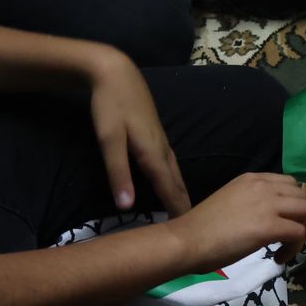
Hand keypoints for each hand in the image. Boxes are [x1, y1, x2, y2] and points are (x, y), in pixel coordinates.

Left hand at [84, 51, 189, 215]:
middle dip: (185, 204)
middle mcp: (162, 148)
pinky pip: (171, 163)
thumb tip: (127, 207)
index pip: (169, 189)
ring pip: (176, 172)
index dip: (178, 211)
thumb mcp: (109, 141)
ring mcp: (161, 140)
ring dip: (181, 191)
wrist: (115, 72)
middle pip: (178, 182)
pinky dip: (174, 178)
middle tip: (196, 229)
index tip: (190, 233)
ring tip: (187, 209)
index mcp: (153, 153)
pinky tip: (171, 180)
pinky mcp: (156, 134)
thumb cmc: (110, 105)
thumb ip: (118, 174)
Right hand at [170, 172, 305, 269]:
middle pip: (302, 196)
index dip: (292, 205)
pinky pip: (298, 233)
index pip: (288, 184)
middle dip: (301, 218)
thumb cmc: (201, 228)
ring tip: (287, 247)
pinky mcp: (269, 226)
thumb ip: (250, 202)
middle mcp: (263, 185)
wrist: (186, 240)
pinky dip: (295, 247)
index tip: (284, 222)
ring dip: (303, 231)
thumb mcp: (230, 201)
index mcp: (252, 178)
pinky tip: (279, 257)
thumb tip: (263, 217)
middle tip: (289, 238)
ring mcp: (267, 204)